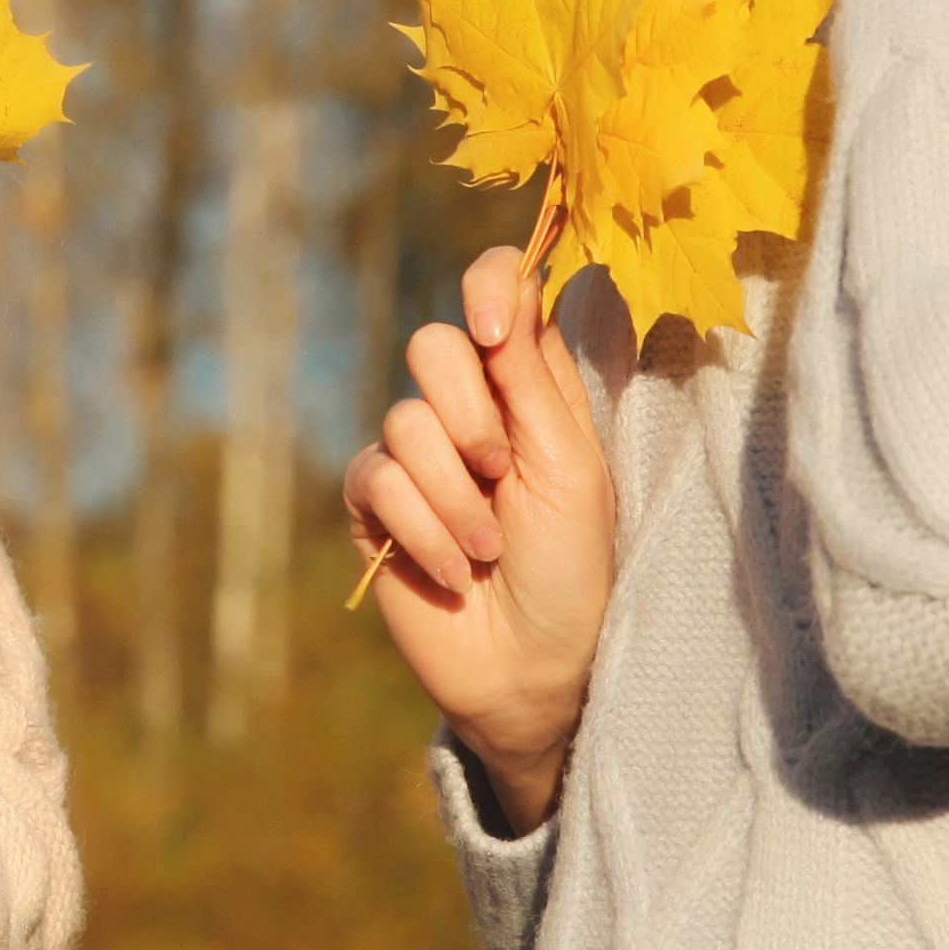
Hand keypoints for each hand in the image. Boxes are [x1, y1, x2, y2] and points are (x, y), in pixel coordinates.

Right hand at [344, 245, 620, 830]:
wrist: (533, 668)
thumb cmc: (573, 569)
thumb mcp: (569, 468)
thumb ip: (531, 376)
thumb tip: (509, 281)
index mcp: (531, 387)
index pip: (502, 291)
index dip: (489, 286)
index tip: (491, 329)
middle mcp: (470, 409)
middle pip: (435, 346)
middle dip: (468, 414)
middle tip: (500, 471)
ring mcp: (417, 456)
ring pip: (405, 421)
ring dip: (454, 497)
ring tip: (486, 550)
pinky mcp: (376, 504)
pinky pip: (377, 480)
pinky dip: (422, 529)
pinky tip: (453, 571)